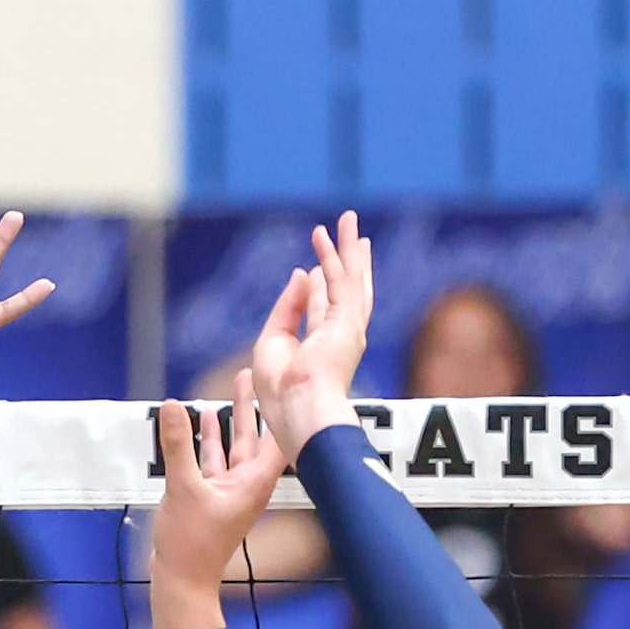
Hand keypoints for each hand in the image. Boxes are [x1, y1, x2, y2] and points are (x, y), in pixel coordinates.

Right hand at [150, 371, 287, 628]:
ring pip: (234, 445)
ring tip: (231, 388)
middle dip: (253, 404)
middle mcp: (248, 484)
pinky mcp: (211, 497)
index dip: (283, 409)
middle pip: (256, 435)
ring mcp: (230, 491)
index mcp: (255, 482)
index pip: (278, 438)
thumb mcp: (182, 488)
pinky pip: (214, 459)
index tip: (287, 381)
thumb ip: (177, 445)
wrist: (182, 582)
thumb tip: (172, 406)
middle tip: (249, 373)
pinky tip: (200, 421)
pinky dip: (208, 439)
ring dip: (231, 419)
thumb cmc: (191, 545)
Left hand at [249, 209, 372, 461]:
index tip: (318, 267)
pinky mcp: (347, 320)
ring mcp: (347, 327)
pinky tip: (325, 234)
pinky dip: (333, 254)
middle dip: (351, 262)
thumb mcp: (273, 342)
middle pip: (348, 291)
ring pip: (350, 278)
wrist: (299, 409)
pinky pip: (340, 279)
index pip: (323, 309)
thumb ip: (288, 307)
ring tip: (348, 219)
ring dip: (347, 247)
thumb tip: (303, 273)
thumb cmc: (282, 392)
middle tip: (356, 238)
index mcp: (321, 349)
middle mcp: (340, 336)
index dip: (323, 286)